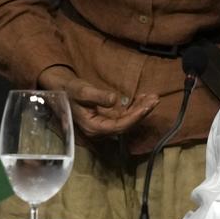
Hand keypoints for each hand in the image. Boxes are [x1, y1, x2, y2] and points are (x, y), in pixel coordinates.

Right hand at [38, 65, 158, 138]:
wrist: (63, 89)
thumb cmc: (71, 91)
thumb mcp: (83, 92)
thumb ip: (98, 96)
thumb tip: (115, 99)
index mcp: (94, 127)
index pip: (119, 126)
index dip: (134, 117)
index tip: (146, 107)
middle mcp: (101, 129)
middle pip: (127, 124)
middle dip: (142, 112)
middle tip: (155, 99)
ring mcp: (105, 123)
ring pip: (128, 119)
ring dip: (141, 108)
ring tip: (153, 97)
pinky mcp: (108, 116)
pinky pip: (125, 114)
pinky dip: (135, 106)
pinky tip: (144, 97)